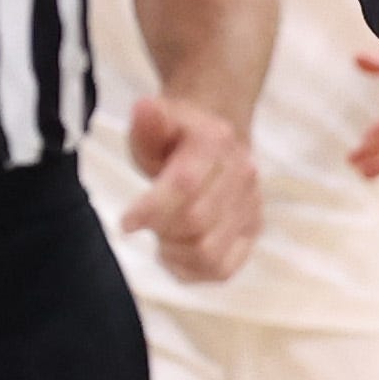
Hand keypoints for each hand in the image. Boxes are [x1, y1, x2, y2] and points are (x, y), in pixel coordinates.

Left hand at [118, 92, 263, 285]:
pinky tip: (175, 252)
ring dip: (175, 251)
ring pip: (209, 254)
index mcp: (215, 143)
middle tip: (145, 219)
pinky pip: (222, 269)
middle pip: (196, 223)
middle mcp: (242, 175)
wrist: (216, 138)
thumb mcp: (154, 122)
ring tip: (162, 233)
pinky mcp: (252, 232)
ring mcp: (251, 206)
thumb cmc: (175, 136)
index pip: (185, 185)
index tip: (126, 222)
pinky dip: (190, 270)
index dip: (153, 209)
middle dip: (160, 228)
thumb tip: (145, 109)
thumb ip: (147, 122)